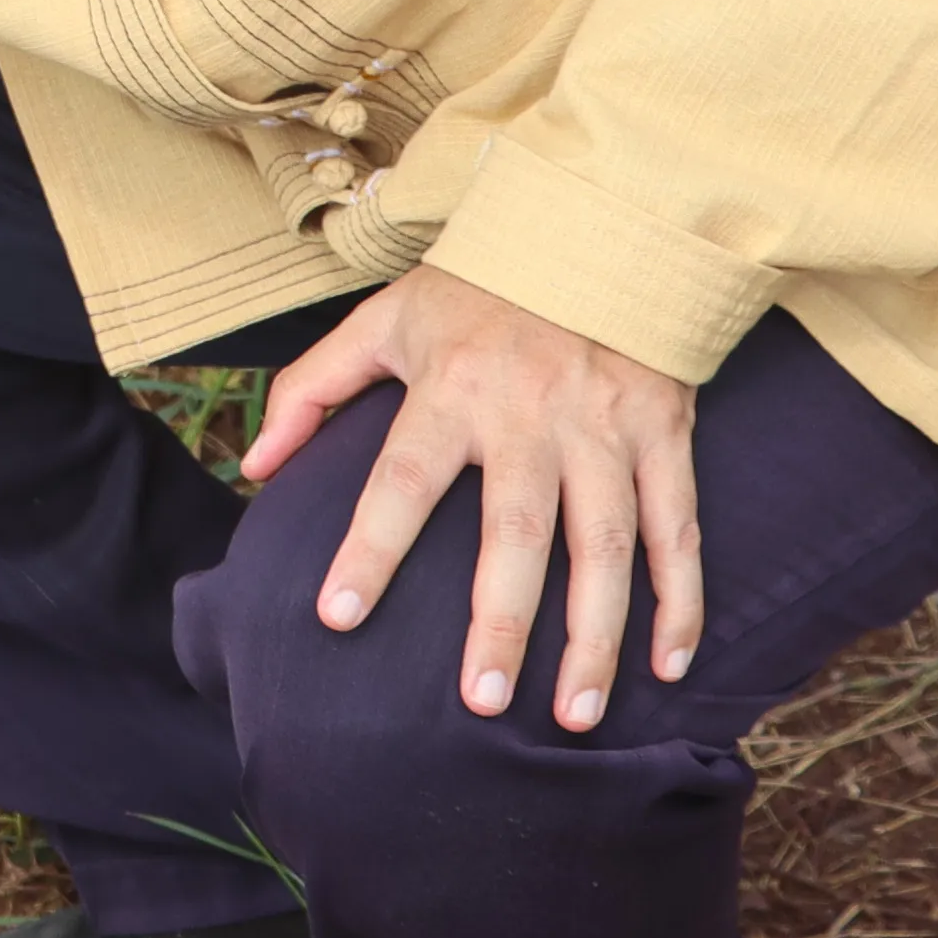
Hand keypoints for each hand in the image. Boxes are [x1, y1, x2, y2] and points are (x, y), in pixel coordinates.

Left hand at [240, 263, 703, 732]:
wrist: (600, 220)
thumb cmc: (478, 284)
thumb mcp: (384, 317)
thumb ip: (314, 388)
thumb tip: (257, 466)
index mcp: (453, 386)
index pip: (402, 478)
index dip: (371, 547)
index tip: (337, 616)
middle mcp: (532, 413)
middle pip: (517, 533)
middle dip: (501, 624)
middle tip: (480, 704)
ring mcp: (606, 427)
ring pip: (607, 547)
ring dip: (595, 637)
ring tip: (575, 717)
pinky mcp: (664, 432)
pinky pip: (679, 528)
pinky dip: (681, 599)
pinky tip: (668, 665)